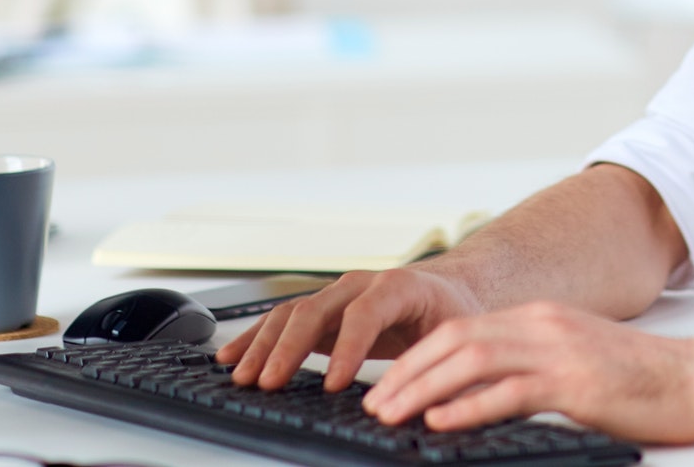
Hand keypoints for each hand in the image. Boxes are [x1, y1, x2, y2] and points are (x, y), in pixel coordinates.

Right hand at [216, 267, 481, 390]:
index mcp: (401, 286)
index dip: (349, 347)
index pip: (367, 313)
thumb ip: (448, 372)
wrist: (449, 288)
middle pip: (318, 308)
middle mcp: (362, 285)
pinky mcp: (324, 312)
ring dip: (264, 344)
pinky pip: (283, 320)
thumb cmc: (455, 313)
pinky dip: (255, 338)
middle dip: (291, 347)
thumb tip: (438, 409)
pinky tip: (231, 357)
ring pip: (293, 313)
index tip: (336, 385)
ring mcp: (338, 295)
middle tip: (270, 382)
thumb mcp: (462, 339)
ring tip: (243, 377)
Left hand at [359, 301, 693, 443]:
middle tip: (374, 403)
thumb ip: (529, 370)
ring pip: (473, 361)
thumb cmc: (641, 381)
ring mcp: (560, 351)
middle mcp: (544, 326)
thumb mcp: (574, 363)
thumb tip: (477, 397)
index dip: (418, 359)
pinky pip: (511, 391)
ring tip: (393, 415)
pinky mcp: (577, 383)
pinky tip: (442, 422)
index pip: (462, 331)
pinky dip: (468, 406)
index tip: (387, 386)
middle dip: (408, 373)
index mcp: (540, 319)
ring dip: (425, 389)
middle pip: (457, 340)